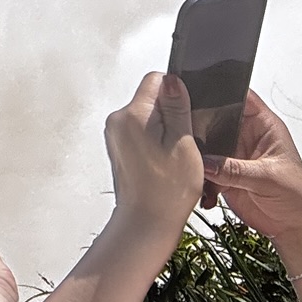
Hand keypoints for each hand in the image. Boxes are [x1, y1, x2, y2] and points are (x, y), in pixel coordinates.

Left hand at [103, 73, 202, 244]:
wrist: (146, 222)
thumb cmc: (166, 192)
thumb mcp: (183, 143)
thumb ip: (177, 107)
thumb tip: (173, 80)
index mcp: (132, 114)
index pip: (156, 80)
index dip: (177, 93)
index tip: (186, 114)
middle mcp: (117, 121)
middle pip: (151, 99)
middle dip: (170, 114)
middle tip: (182, 141)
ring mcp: (115, 135)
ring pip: (147, 117)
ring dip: (163, 130)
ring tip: (172, 156)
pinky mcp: (118, 147)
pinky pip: (140, 132)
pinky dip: (154, 142)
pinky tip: (163, 162)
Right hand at [202, 90, 301, 247]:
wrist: (297, 227)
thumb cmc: (299, 197)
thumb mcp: (268, 178)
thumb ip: (234, 169)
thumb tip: (206, 162)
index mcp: (262, 125)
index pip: (240, 96)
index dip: (221, 89)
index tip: (198, 90)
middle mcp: (245, 136)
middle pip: (214, 118)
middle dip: (200, 124)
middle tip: (187, 134)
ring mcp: (233, 155)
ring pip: (205, 145)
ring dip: (197, 155)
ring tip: (194, 165)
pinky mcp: (224, 175)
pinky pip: (202, 169)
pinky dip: (199, 178)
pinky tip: (204, 189)